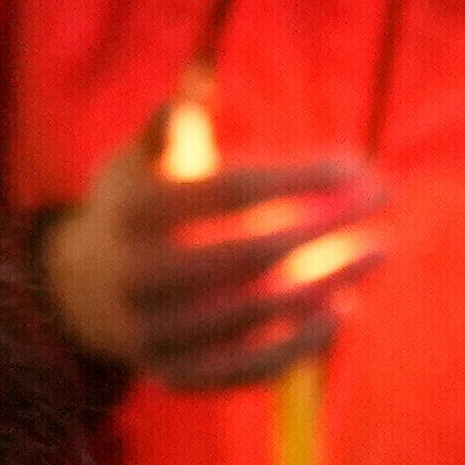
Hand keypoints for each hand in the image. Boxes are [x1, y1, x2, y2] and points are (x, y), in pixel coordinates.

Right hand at [48, 114, 385, 394]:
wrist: (82, 289)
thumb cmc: (136, 206)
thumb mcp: (139, 161)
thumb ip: (169, 131)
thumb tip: (192, 90)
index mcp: (134, 211)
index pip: (235, 191)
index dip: (302, 178)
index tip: (357, 163)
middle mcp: (138, 276)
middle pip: (254, 252)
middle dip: (329, 225)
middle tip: (382, 200)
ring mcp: (152, 331)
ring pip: (259, 311)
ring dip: (330, 282)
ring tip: (376, 252)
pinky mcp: (170, 374)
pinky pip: (244, 368)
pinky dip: (297, 345)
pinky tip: (339, 311)